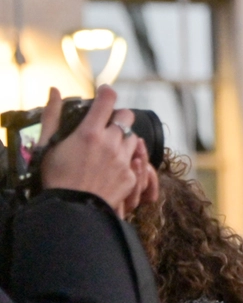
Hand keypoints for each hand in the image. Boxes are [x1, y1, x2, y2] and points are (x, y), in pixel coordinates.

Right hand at [38, 86, 158, 216]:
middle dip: (118, 117)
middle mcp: (111, 143)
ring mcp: (124, 160)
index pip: (107, 100)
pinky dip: (126, 162)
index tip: (104, 93)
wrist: (70, 211)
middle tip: (107, 125)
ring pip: (133, 138)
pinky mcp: (131, 176)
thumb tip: (55, 91)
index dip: (107, 93)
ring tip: (108, 150)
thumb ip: (53, 116)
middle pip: (126, 116)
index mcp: (90, 133)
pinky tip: (112, 169)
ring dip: (123, 140)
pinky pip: (135, 161)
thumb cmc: (55, 178)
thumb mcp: (47, 146)